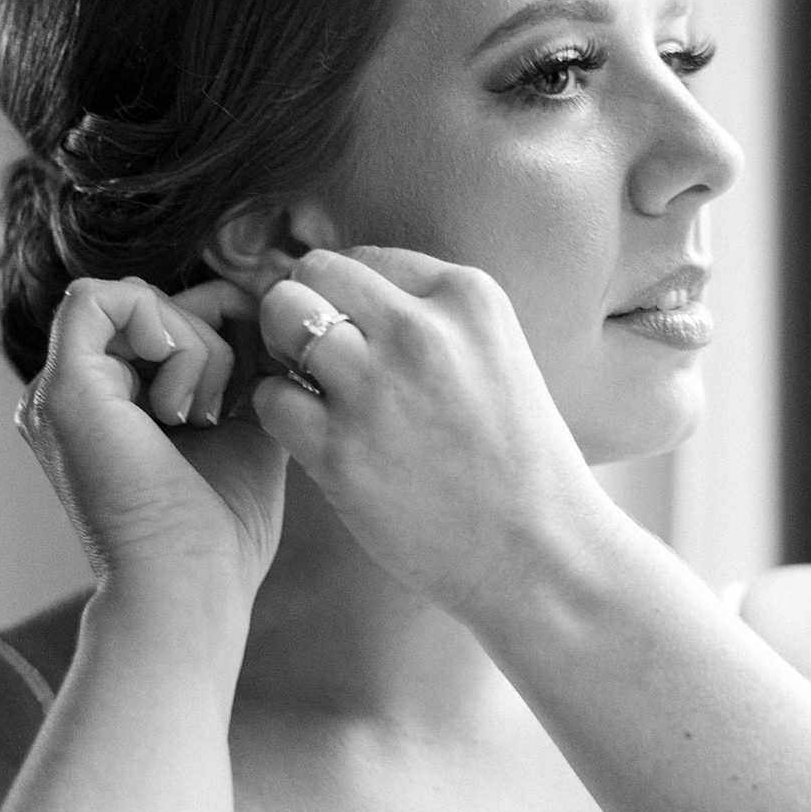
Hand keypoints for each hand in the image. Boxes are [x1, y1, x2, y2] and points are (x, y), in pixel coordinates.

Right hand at [15, 275, 287, 610]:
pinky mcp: (61, 388)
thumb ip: (246, 367)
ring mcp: (59, 391)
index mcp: (109, 408)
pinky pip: (102, 298)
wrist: (190, 591)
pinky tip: (181, 403)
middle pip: (154, 305)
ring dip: (199, 348)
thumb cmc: (221, 536)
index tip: (250, 385)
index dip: (220, 329)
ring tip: (200, 420)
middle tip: (219, 413)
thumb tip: (264, 300)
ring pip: (137, 300)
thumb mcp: (247, 431)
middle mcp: (75, 396)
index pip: (164, 321)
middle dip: (215, 338)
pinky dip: (167, 335)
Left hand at [250, 247, 595, 616]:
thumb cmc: (518, 464)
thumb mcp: (498, 356)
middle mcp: (419, 330)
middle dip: (304, 309)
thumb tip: (350, 300)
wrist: (540, 553)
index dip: (349, 301)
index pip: (365, 259)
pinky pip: (269, 397)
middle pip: (312, 271)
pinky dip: (280, 414)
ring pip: (280, 318)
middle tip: (316, 359)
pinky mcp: (341, 450)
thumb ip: (434, 320)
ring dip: (284, 356)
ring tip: (313, 395)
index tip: (361, 342)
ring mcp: (377, 387)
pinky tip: (315, 440)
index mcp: (467, 296)